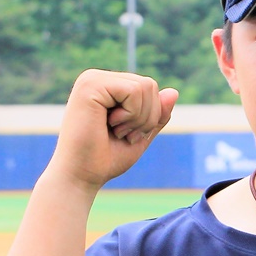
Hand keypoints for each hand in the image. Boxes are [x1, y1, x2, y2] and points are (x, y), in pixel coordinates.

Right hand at [45, 69, 177, 192]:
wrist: (80, 177)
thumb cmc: (105, 159)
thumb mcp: (140, 134)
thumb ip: (156, 114)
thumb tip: (174, 91)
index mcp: (106, 87)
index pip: (149, 88)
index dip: (150, 116)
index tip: (128, 135)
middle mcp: (97, 78)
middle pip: (150, 85)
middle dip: (146, 117)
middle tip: (122, 135)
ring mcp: (92, 79)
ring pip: (145, 86)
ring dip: (139, 118)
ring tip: (116, 131)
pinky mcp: (90, 85)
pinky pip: (134, 90)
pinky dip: (132, 115)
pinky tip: (110, 125)